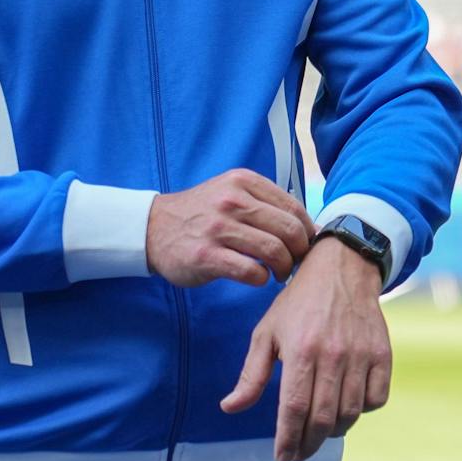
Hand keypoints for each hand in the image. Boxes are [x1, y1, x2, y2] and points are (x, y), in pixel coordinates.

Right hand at [146, 169, 315, 287]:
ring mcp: (218, 228)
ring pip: (273, 250)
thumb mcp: (231, 191)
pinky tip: (257, 277)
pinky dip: (261, 278)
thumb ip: (264, 202)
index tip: (307, 244)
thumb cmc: (201, 213)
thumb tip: (308, 226)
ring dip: (283, 267)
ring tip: (279, 273)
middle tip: (296, 262)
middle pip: (289, 229)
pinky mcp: (206, 256)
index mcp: (243, 182)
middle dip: (300, 250)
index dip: (308, 229)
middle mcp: (232, 201)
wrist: (153, 228)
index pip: (293, 207)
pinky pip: (250, 271)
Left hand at [220, 236, 391, 460]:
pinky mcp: (382, 354)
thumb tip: (230, 408)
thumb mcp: (266, 333)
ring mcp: (361, 355)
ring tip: (319, 430)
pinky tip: (346, 406)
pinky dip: (362, 411)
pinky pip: (376, 399)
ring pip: (350, 414)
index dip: (288, 440)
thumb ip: (251, 375)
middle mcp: (333, 355)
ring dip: (333, 431)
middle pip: (322, 419)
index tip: (283, 457)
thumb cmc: (298, 303)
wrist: (341, 268)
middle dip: (308, 445)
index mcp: (301, 350)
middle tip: (299, 453)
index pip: (294, 410)